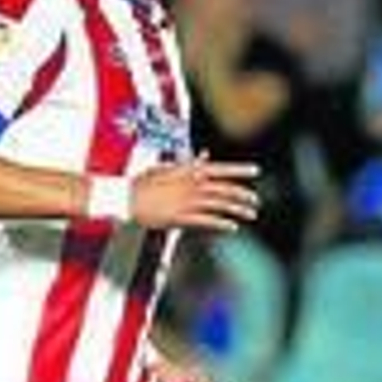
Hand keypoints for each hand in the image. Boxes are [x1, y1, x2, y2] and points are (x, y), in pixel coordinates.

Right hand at [127, 155, 259, 232]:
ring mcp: (186, 201)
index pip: (220, 168)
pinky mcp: (180, 217)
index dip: (239, 169)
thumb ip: (190, 163)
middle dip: (242, 194)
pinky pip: (206, 221)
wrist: (126, 198)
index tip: (256, 170)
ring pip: (218, 204)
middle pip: (223, 188)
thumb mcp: (168, 167)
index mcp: (188, 171)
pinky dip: (221, 223)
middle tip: (256, 200)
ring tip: (251, 214)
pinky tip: (233, 227)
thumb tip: (205, 155)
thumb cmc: (145, 182)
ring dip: (237, 209)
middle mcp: (191, 185)